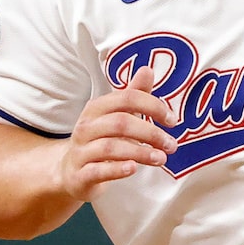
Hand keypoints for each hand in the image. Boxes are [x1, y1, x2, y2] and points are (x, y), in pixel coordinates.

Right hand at [58, 71, 177, 198]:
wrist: (71, 173)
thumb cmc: (99, 141)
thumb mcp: (115, 117)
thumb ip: (133, 96)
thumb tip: (148, 69)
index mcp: (97, 108)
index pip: (127, 98)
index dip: (152, 106)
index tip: (172, 120)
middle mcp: (86, 127)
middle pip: (120, 123)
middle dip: (150, 133)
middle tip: (171, 144)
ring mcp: (81, 151)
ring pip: (110, 147)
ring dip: (140, 152)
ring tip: (161, 158)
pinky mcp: (80, 175)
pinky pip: (97, 171)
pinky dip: (117, 169)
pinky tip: (133, 168)